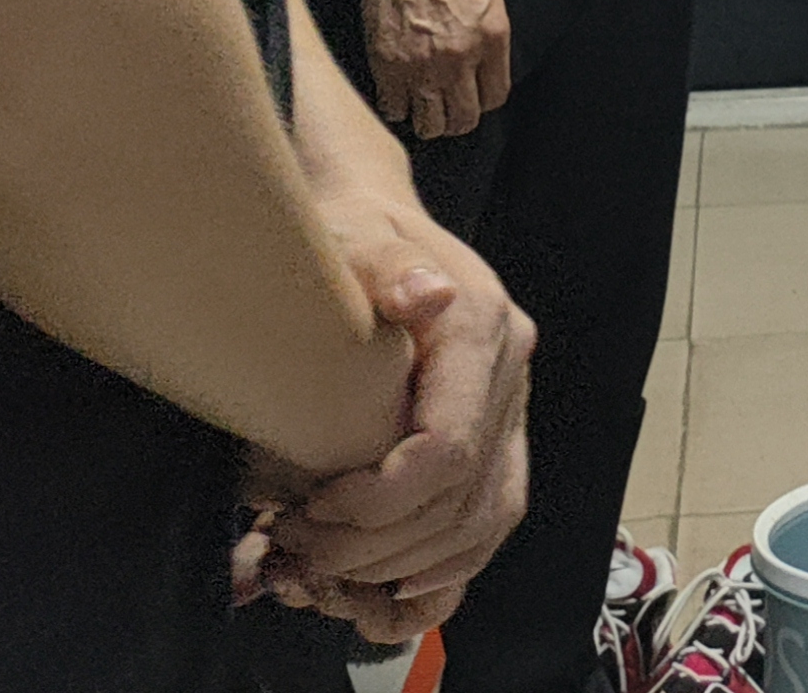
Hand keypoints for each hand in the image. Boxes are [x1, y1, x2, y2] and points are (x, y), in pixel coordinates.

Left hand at [256, 217, 534, 626]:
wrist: (372, 224)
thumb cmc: (350, 232)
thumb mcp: (356, 237)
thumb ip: (390, 265)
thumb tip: (424, 292)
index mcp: (482, 327)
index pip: (449, 447)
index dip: (381, 500)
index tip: (312, 506)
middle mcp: (509, 372)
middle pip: (463, 499)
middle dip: (377, 545)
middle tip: (298, 547)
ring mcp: (508, 405)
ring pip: (483, 521)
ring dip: (405, 564)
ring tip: (327, 566)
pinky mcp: (497, 431)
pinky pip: (491, 517)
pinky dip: (447, 564)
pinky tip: (393, 584)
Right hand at [360, 0, 512, 139]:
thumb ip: (492, 41)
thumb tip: (487, 74)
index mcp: (491, 40)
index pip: (495, 97)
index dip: (484, 100)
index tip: (474, 95)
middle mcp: (459, 59)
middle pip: (463, 119)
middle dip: (458, 119)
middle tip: (449, 109)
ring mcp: (421, 66)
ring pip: (429, 125)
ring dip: (429, 121)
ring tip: (426, 107)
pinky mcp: (388, 66)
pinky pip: (394, 109)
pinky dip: (398, 108)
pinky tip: (401, 93)